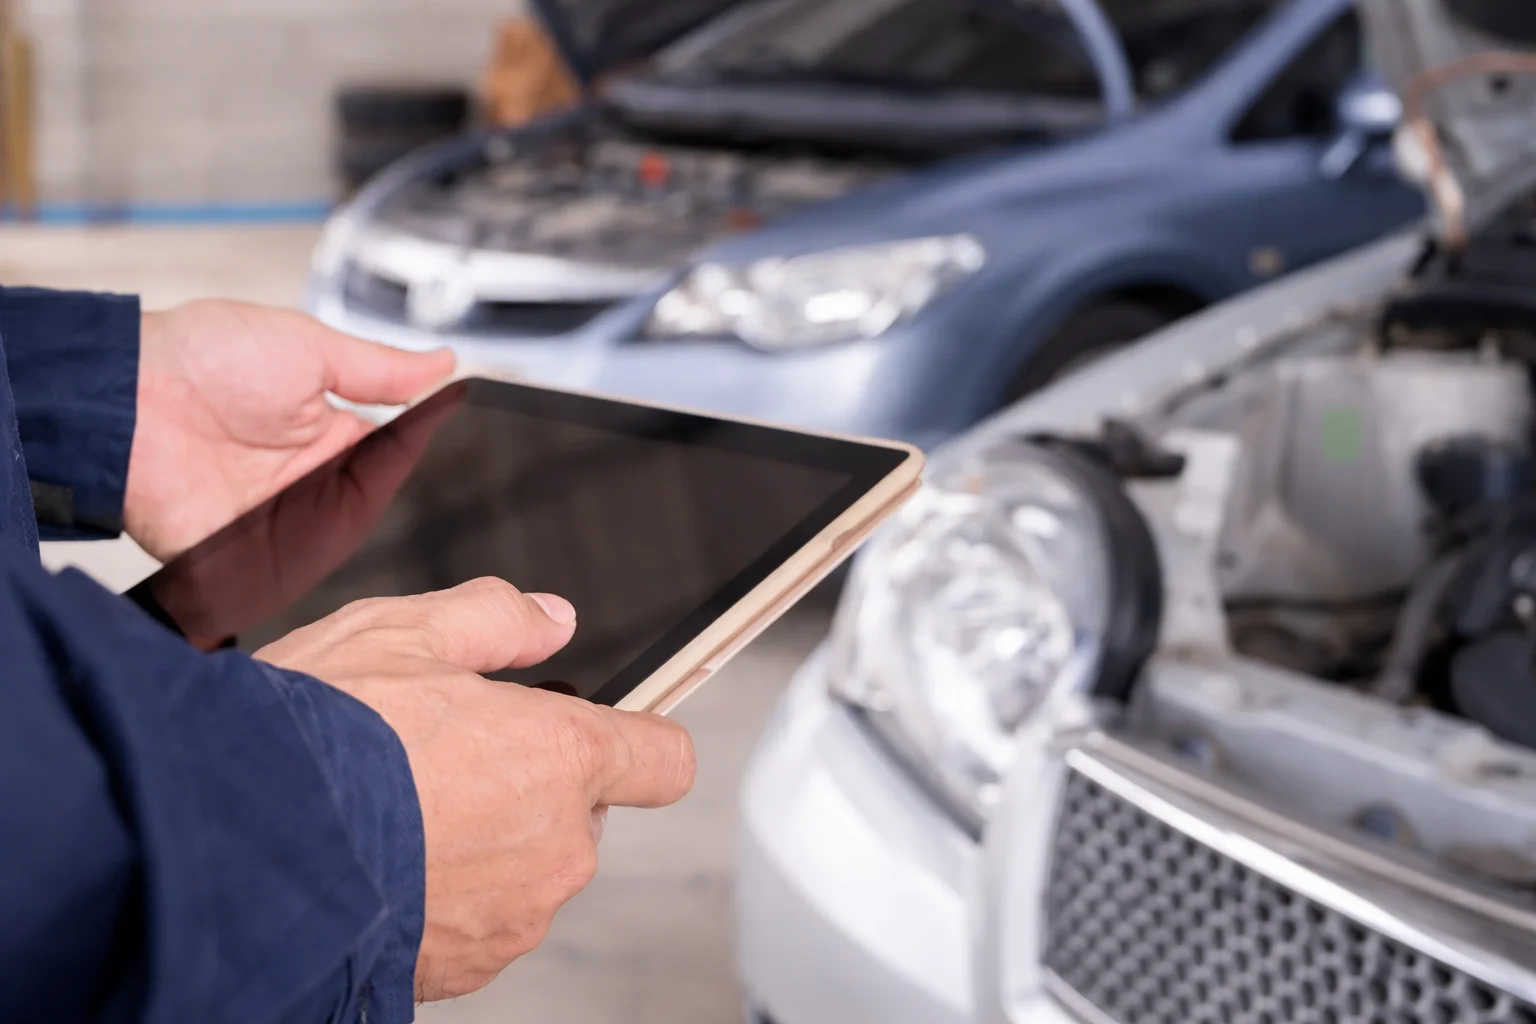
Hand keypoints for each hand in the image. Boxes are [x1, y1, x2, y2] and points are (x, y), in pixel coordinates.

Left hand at [127, 300, 455, 560]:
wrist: (124, 394)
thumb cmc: (203, 357)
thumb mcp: (309, 347)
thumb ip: (380, 370)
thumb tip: (445, 364)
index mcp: (327, 434)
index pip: (392, 452)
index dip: (419, 440)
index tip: (450, 421)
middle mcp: (307, 482)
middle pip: (374, 500)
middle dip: (393, 483)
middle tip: (407, 459)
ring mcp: (278, 523)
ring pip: (343, 537)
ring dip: (353, 518)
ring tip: (347, 483)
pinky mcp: (245, 559)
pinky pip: (296, 571)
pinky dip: (313, 556)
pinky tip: (322, 525)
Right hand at [256, 578, 696, 1000]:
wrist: (230, 851)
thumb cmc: (318, 738)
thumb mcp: (401, 632)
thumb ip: (495, 619)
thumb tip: (550, 620)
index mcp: (562, 758)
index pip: (663, 760)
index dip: (637, 740)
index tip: (605, 731)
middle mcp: (555, 848)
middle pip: (579, 814)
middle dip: (529, 786)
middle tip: (446, 757)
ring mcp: (511, 919)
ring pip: (524, 872)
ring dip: (482, 845)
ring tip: (396, 813)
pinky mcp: (461, 971)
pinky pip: (475, 925)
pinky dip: (441, 899)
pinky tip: (379, 864)